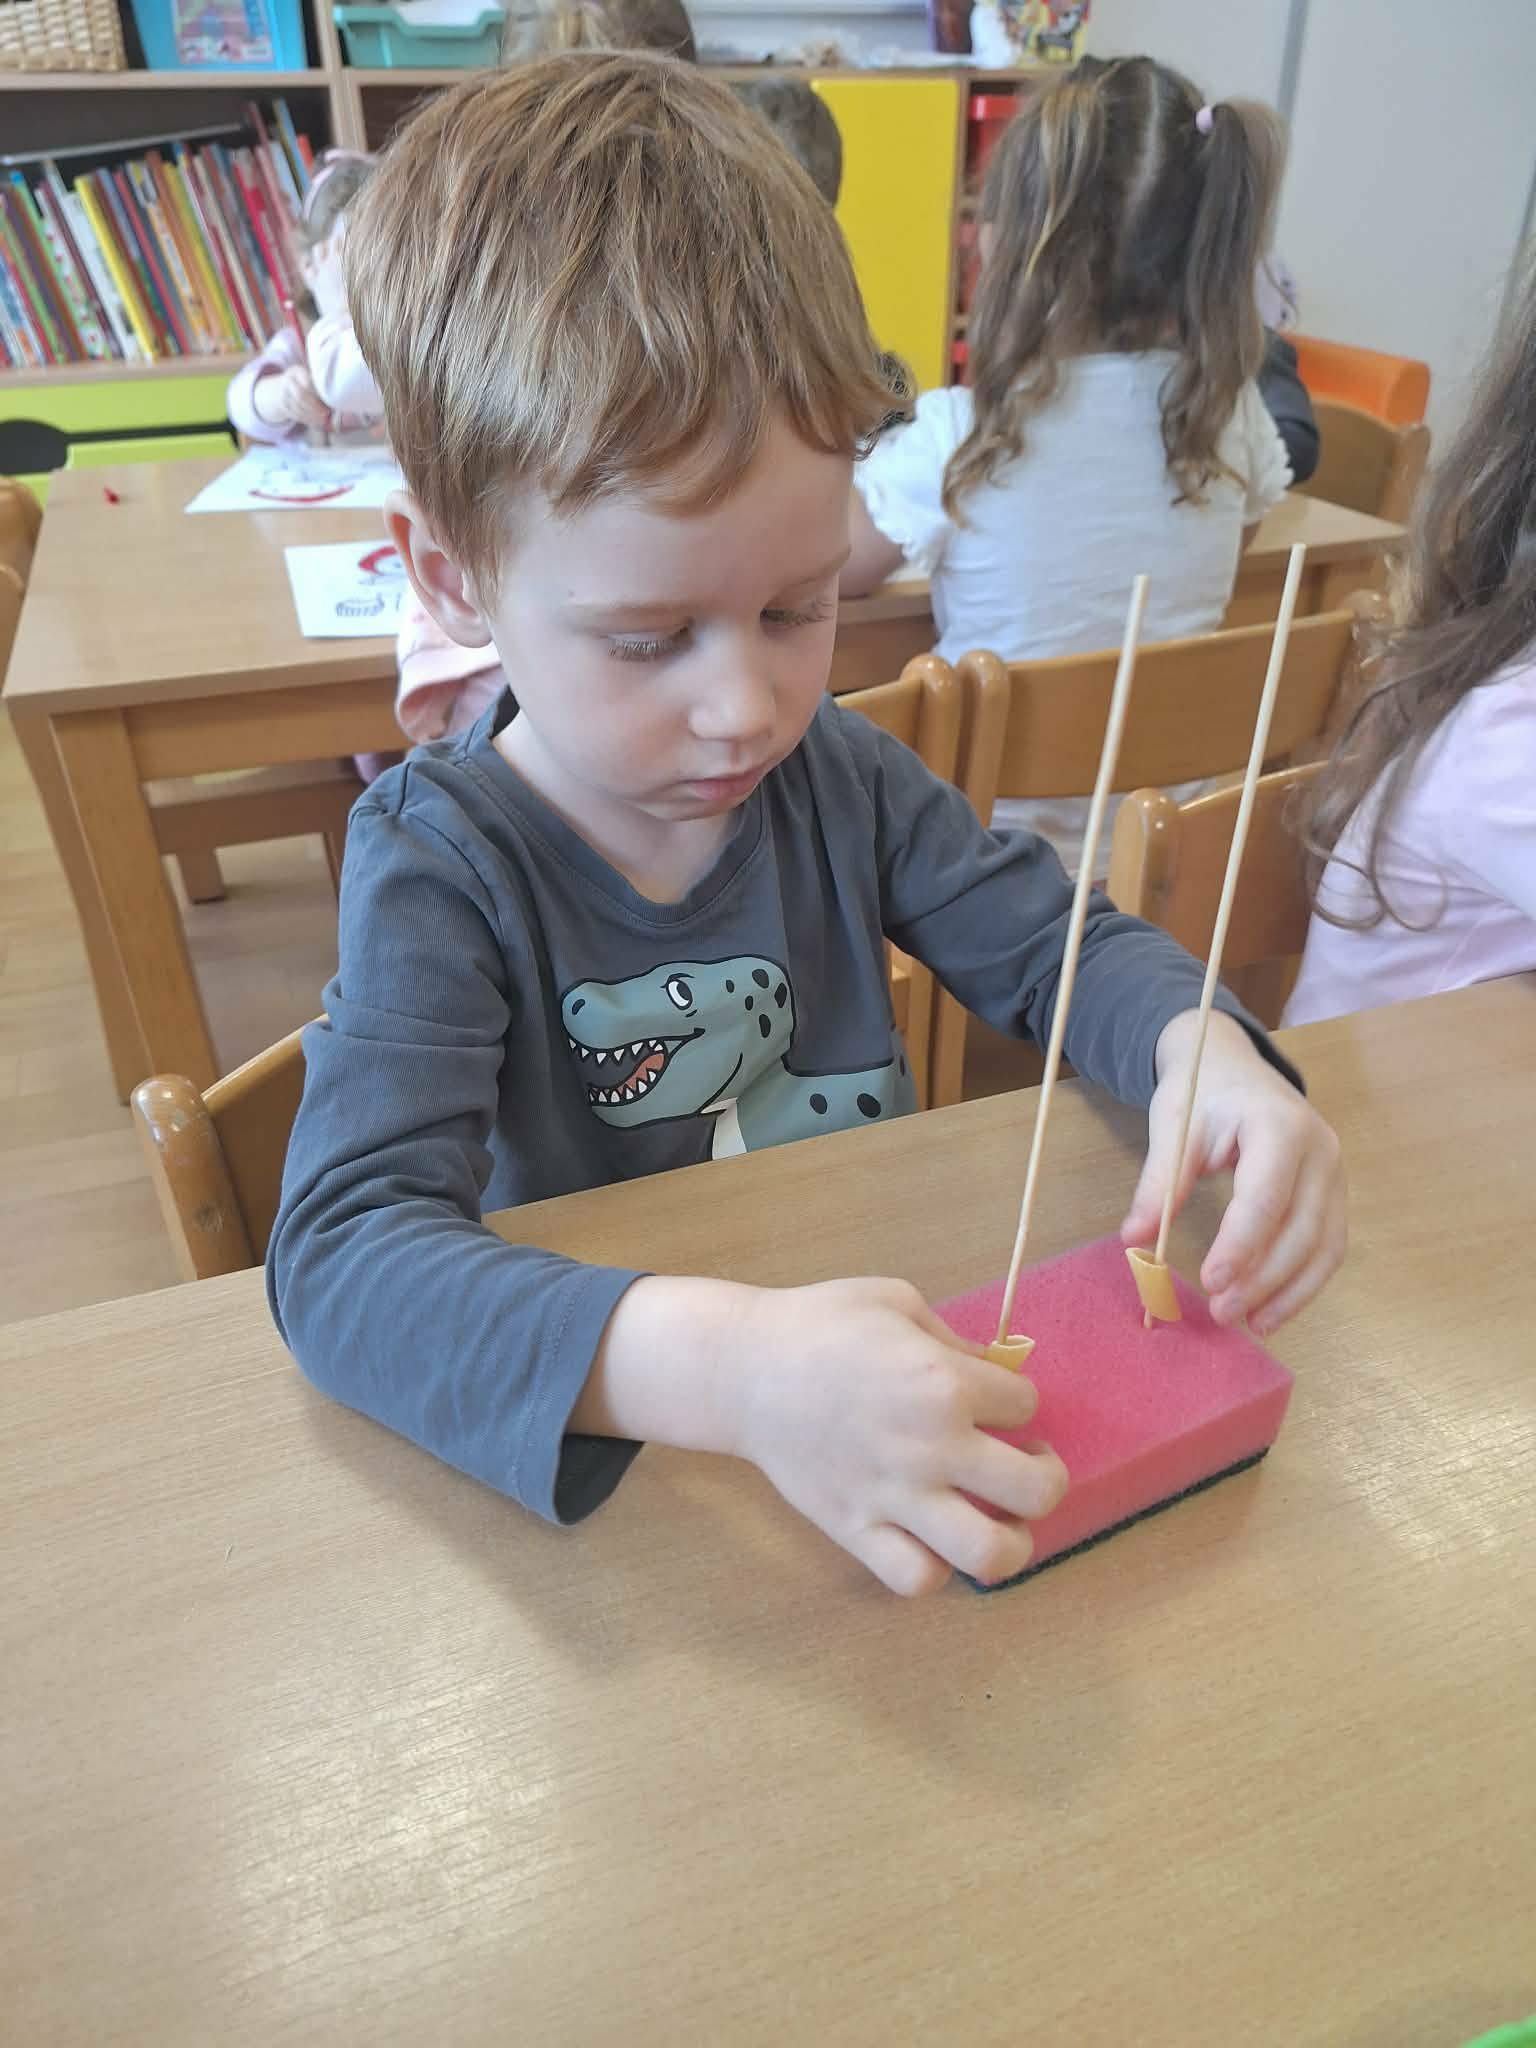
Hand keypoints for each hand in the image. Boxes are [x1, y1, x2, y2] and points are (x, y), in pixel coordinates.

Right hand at [251, 364, 331, 431]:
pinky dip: (307, 420)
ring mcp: (283, 394)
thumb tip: (335, 400)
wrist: (286, 384)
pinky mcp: (284, 406)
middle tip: (326, 414)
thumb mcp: (312, 377)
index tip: (330, 402)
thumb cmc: (307, 380)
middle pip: (300, 396)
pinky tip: (317, 422)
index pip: (307, 383)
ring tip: (323, 421)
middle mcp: (287, 381)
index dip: (318, 394)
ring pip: (297, 408)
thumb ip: (319, 385)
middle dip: (315, 407)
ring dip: (312, 416)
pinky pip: (295, 415)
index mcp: (296, 371)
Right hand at [734, 1277, 1067, 1595]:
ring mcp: (895, 1496)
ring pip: (990, 1553)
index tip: (994, 1398)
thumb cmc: (821, 1323)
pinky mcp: (856, 1529)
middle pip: (1036, 1490)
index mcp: (945, 1382)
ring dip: (1013, 1541)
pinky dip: (936, 1568)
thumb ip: (954, 1339)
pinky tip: (934, 1540)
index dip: (1017, 1399)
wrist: (743, 1368)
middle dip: (1046, 1477)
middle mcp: (932, 1447)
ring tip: (1000, 1520)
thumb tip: (996, 1373)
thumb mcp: (898, 1301)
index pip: (1027, 1405)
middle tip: (1025, 1464)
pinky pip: (917, 1578)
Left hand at [1123, 1010, 1345, 1335]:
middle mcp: (1321, 1150)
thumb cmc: (1202, 1091)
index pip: (1266, 1197)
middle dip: (1263, 1279)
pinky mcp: (1334, 1196)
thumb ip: (1159, 1182)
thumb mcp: (1173, 1125)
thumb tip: (1135, 1240)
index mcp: (1280, 1125)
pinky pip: (1328, 1248)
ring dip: (1289, 1293)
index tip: (1211, 1282)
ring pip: (1324, 1246)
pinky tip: (1271, 1311)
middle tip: (1221, 1312)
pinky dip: (1303, 1285)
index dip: (1241, 1245)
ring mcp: (1335, 1174)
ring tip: (1249, 1323)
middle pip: (1302, 1229)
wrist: (1234, 1067)